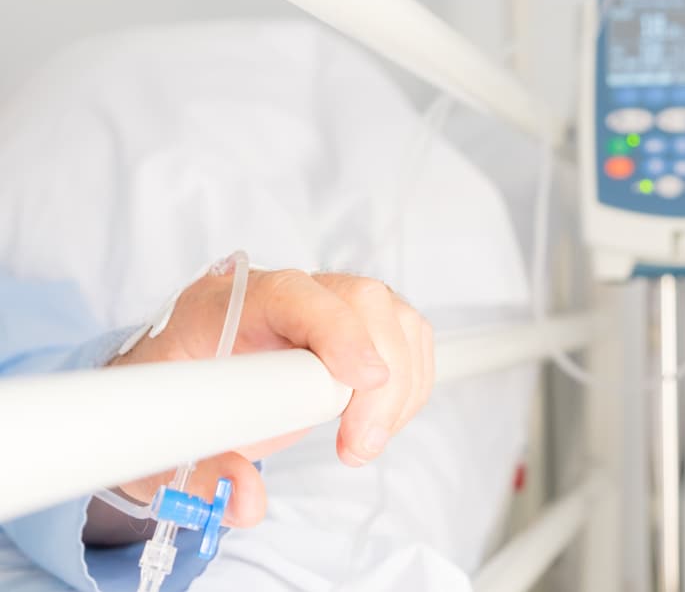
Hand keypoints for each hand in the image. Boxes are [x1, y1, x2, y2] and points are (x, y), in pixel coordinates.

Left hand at [102, 269, 433, 533]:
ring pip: (395, 317)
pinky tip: (379, 422)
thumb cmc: (172, 402)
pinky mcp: (360, 325)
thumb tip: (248, 503)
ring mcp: (329, 303)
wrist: (181, 384)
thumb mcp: (164, 445)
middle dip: (380, 376)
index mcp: (226, 303)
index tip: (361, 381)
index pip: (292, 293)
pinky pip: (409, 338)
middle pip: (361, 300)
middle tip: (360, 445)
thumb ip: (201, 476)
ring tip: (363, 442)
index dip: (333, 329)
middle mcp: (287, 291)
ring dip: (400, 387)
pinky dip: (410, 385)